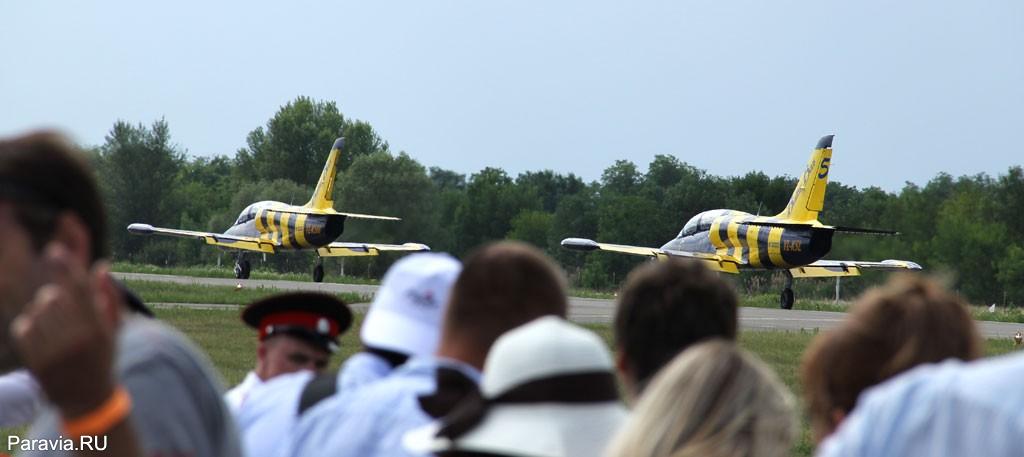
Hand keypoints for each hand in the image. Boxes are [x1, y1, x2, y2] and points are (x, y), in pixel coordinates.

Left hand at [11, 244, 122, 418]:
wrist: (87, 399)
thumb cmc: (103, 359)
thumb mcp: (114, 330)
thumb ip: (110, 296)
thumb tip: (100, 266)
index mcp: (98, 329)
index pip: (79, 290)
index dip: (66, 267)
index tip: (54, 249)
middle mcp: (76, 339)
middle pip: (53, 296)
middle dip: (55, 295)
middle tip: (63, 308)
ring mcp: (54, 351)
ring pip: (37, 310)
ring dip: (43, 312)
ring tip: (56, 328)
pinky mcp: (35, 359)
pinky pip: (24, 326)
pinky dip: (30, 326)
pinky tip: (44, 339)